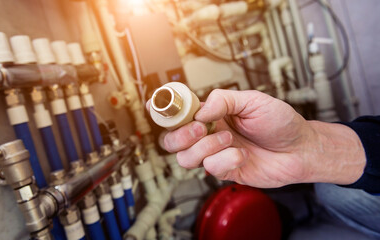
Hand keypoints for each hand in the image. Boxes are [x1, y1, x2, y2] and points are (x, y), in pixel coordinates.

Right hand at [148, 89, 364, 187]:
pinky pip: (211, 168)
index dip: (165, 112)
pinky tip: (243, 155)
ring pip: (186, 157)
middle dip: (181, 135)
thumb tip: (200, 111)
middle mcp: (209, 134)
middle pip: (171, 140)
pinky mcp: (224, 171)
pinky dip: (227, 160)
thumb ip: (224, 100)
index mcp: (212, 114)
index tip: (164, 108)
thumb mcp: (254, 101)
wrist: (300, 149)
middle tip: (201, 128)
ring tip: (229, 140)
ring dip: (206, 147)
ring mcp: (215, 154)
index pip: (179, 113)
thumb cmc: (280, 122)